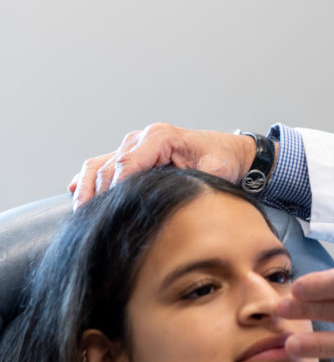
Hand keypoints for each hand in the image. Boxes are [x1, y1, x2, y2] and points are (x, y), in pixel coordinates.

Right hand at [68, 122, 255, 207]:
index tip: (110, 213)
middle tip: (96, 224)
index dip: (116, 190)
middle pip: (109, 168)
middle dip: (100, 196)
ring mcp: (133, 145)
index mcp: (161, 137)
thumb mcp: (216, 170)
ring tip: (82, 215)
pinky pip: (100, 165)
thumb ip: (196, 181)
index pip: (127, 164)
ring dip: (87, 190)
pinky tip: (78, 197)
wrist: (228, 151)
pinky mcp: (130, 154)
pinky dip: (87, 181)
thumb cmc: (223, 159)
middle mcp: (142, 138)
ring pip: (98, 166)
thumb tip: (175, 200)